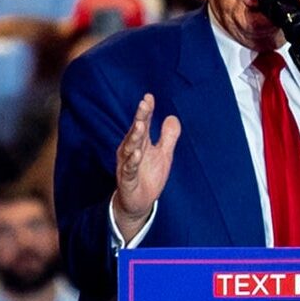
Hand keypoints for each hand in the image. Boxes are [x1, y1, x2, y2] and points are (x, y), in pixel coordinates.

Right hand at [113, 94, 180, 242]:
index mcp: (139, 143)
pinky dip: (132, 162)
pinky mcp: (127, 181)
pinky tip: (136, 154)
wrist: (138, 203)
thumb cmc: (148, 176)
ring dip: (134, 136)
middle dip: (139, 118)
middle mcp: (130, 151)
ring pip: (129, 148)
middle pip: (135, 132)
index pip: (142, 123)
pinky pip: (129, 170)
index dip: (146, 111)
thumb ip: (168, 136)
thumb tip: (173, 116)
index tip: (149, 97)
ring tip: (140, 125)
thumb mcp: (163, 154)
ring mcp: (127, 165)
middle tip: (144, 104)